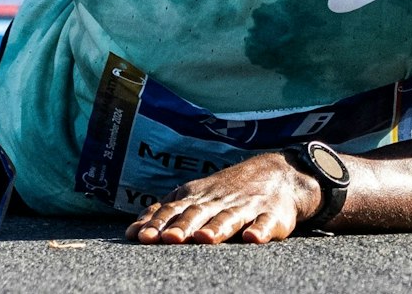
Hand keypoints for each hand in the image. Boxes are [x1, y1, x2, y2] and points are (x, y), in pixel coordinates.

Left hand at [125, 152, 322, 244]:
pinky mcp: (272, 216)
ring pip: (229, 218)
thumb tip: (132, 231)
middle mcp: (220, 201)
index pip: (174, 209)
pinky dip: (260, 230)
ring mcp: (247, 207)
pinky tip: (252, 238)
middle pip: (198, 214)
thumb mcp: (197, 196)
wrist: (279, 174)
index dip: (158, 223)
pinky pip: (266, 223)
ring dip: (217, 228)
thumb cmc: (228, 191)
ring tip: (205, 239)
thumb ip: (167, 212)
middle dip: (182, 226)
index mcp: (199, 197)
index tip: (141, 237)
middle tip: (168, 239)